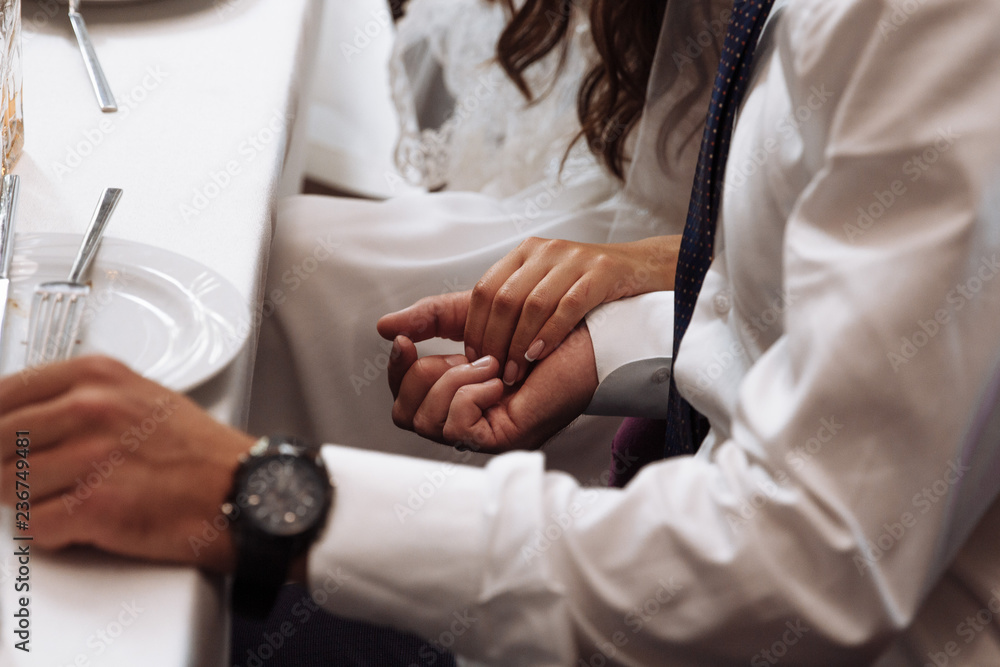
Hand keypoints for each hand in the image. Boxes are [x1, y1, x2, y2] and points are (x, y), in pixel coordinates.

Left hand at [0, 357, 254, 571]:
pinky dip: (49, 533)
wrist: (246, 491)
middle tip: (35, 479)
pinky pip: (32, 526)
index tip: (0, 443)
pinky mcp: (96, 506)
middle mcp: (92, 409)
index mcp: (98, 376)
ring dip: (28, 503)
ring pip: (6, 487)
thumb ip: (80, 399)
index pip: (4, 394)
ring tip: (68, 500)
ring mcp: (92, 456)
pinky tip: (78, 523)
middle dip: (6, 467)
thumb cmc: (200, 453)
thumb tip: (21, 418)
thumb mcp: (141, 397)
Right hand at [381, 304, 598, 452]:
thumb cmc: (541, 327)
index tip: (405, 342)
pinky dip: (470, 396)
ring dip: (452, 383)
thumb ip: (429, 319)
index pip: (403, 396)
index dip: (397, 370)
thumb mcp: (472, 314)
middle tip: (462, 358)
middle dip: (422, 379)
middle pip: (405, 416)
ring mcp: (482, 433)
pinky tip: (497, 381)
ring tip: (489, 364)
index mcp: (455, 392)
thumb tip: (385, 328)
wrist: (585, 336)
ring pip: (427, 423)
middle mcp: (465, 417)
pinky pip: (458, 427)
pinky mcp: (501, 439)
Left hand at [463, 235, 678, 385]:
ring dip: (519, 344)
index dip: (475, 327)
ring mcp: (574, 258)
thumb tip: (480, 343)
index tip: (475, 359)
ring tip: (515, 372)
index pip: (485, 290)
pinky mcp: (602, 271)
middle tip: (494, 372)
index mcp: (525, 253)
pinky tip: (539, 355)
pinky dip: (549, 334)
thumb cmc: (589, 287)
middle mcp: (546, 250)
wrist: (644, 268)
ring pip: (532, 304)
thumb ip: (517, 305)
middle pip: (504, 299)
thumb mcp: (547, 287)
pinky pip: (567, 306)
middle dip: (495, 341)